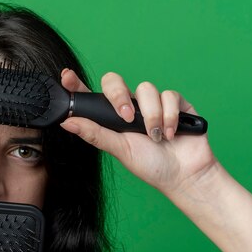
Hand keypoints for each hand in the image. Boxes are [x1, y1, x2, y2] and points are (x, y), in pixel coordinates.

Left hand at [59, 69, 217, 194]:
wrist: (185, 175)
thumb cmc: (151, 165)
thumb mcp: (119, 150)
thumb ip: (95, 134)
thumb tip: (67, 122)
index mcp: (112, 119)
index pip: (92, 97)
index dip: (77, 84)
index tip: (66, 77)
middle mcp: (130, 108)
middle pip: (115, 82)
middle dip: (119, 95)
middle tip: (126, 117)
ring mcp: (152, 104)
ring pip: (145, 88)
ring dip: (151, 115)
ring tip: (155, 137)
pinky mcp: (175, 103)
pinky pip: (169, 95)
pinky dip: (169, 116)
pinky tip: (170, 133)